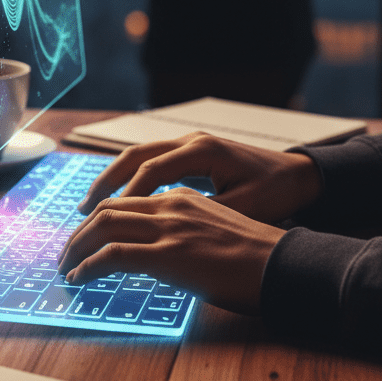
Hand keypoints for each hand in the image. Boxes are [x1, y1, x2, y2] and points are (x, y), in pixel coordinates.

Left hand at [57, 188, 284, 314]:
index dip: (99, 217)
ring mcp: (169, 229)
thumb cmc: (258, 257)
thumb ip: (186, 233)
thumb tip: (164, 255)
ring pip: (104, 226)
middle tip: (65, 252)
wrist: (283, 265)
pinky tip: (80, 278)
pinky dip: (88, 265)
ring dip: (76, 246)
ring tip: (66, 266)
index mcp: (183, 198)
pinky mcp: (168, 255)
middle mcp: (172, 205)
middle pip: (108, 208)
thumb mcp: (217, 231)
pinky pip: (113, 255)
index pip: (127, 200)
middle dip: (79, 231)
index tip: (85, 236)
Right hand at [77, 132, 322, 224]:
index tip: (103, 222)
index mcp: (202, 150)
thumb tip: (165, 239)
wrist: (300, 176)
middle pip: (135, 157)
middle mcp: (191, 142)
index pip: (150, 170)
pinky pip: (150, 163)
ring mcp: (190, 145)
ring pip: (139, 157)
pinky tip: (117, 203)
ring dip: (112, 181)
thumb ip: (203, 218)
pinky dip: (130, 181)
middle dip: (105, 185)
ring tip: (89, 208)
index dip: (124, 197)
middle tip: (81, 213)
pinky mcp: (191, 155)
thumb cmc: (276, 193)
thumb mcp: (242, 209)